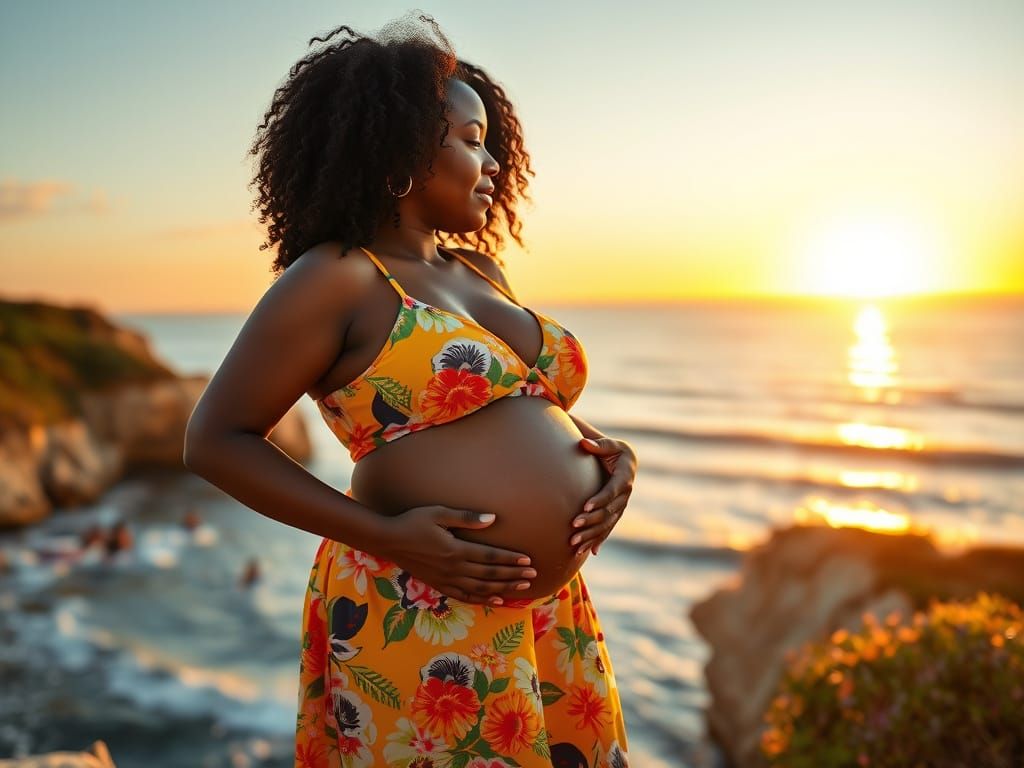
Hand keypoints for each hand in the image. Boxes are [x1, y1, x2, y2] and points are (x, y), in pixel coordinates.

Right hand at [377, 504, 536, 605]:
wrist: (389, 540)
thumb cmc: (414, 521)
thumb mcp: (439, 514)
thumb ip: (466, 518)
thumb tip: (492, 519)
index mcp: (456, 550)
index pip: (490, 557)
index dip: (511, 559)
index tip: (528, 561)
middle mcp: (454, 568)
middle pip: (490, 574)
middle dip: (513, 575)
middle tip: (534, 576)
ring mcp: (446, 579)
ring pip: (481, 587)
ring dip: (503, 588)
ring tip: (522, 588)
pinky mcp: (439, 585)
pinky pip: (465, 596)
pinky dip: (482, 599)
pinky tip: (496, 600)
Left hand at [571, 437, 637, 555]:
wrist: (624, 461)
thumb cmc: (613, 450)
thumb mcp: (610, 444)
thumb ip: (598, 445)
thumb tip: (583, 443)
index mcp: (624, 477)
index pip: (612, 490)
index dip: (599, 499)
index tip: (585, 507)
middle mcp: (625, 495)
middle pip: (608, 511)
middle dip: (591, 520)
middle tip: (573, 527)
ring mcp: (621, 506)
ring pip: (607, 524)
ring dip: (592, 535)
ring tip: (574, 545)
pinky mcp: (615, 514)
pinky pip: (607, 529)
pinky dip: (598, 540)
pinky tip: (590, 552)